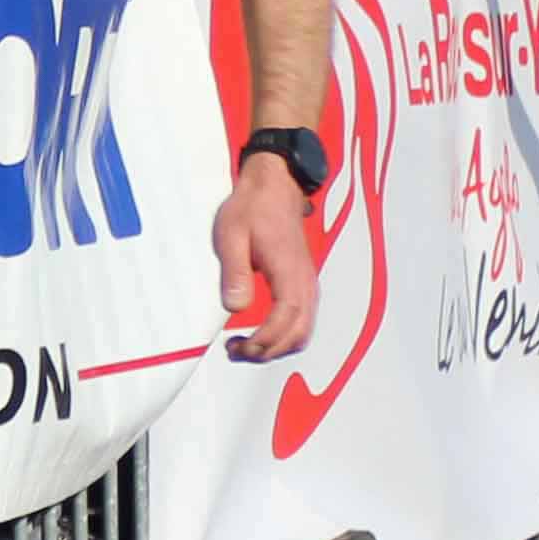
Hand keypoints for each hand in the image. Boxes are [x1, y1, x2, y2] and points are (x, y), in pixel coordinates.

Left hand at [215, 151, 320, 363]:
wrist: (274, 187)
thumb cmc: (252, 208)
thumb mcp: (232, 235)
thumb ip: (235, 272)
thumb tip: (236, 307)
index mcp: (289, 271)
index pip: (286, 319)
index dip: (265, 340)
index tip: (241, 347)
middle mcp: (304, 281)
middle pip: (298, 333)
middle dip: (269, 350)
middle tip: (236, 352)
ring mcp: (306, 283)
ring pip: (302, 330)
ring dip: (276, 346)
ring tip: (244, 347)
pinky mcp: (302, 283)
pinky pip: (301, 320)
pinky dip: (284, 335)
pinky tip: (259, 334)